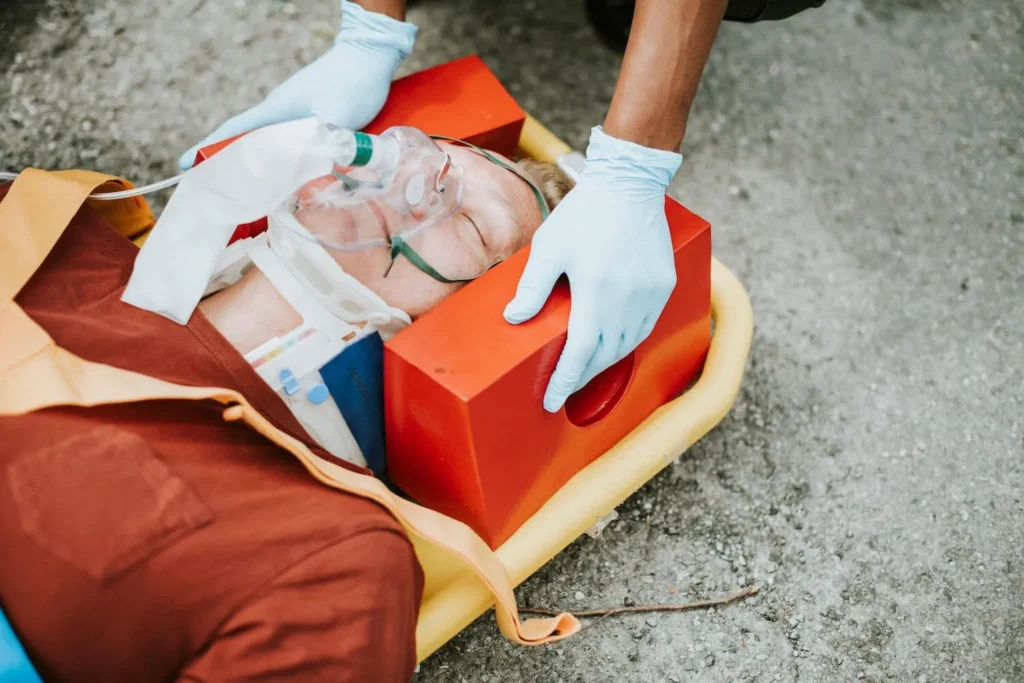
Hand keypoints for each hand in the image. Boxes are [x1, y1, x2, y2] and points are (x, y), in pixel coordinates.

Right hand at [177, 0, 416, 168]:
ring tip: (254, 189)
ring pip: (269, 141)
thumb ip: (321, 145)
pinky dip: (282, 155)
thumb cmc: (352, 83)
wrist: (370, 55)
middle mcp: (279, 110)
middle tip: (221, 191)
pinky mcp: (310, 111)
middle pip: (248, 140)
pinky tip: (291, 171)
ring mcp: (294, 109)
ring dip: (259, 162)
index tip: (187, 164)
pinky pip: (288, 138)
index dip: (210, 147)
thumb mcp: (336, 119)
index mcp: (276, 110)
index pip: (234, 131)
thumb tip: (308, 174)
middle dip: (231, 164)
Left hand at [503, 126, 682, 412]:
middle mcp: (628, 298)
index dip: (564, 380)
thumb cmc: (585, 213)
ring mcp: (650, 293)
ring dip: (606, 362)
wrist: (630, 183)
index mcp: (596, 291)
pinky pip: (646, 326)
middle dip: (582, 376)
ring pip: (629, 345)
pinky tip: (613, 342)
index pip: (579, 352)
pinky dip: (628, 341)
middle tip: (562, 386)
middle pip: (605, 355)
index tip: (550, 402)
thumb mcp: (549, 247)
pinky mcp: (664, 284)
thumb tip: (515, 318)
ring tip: (585, 369)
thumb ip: (533, 286)